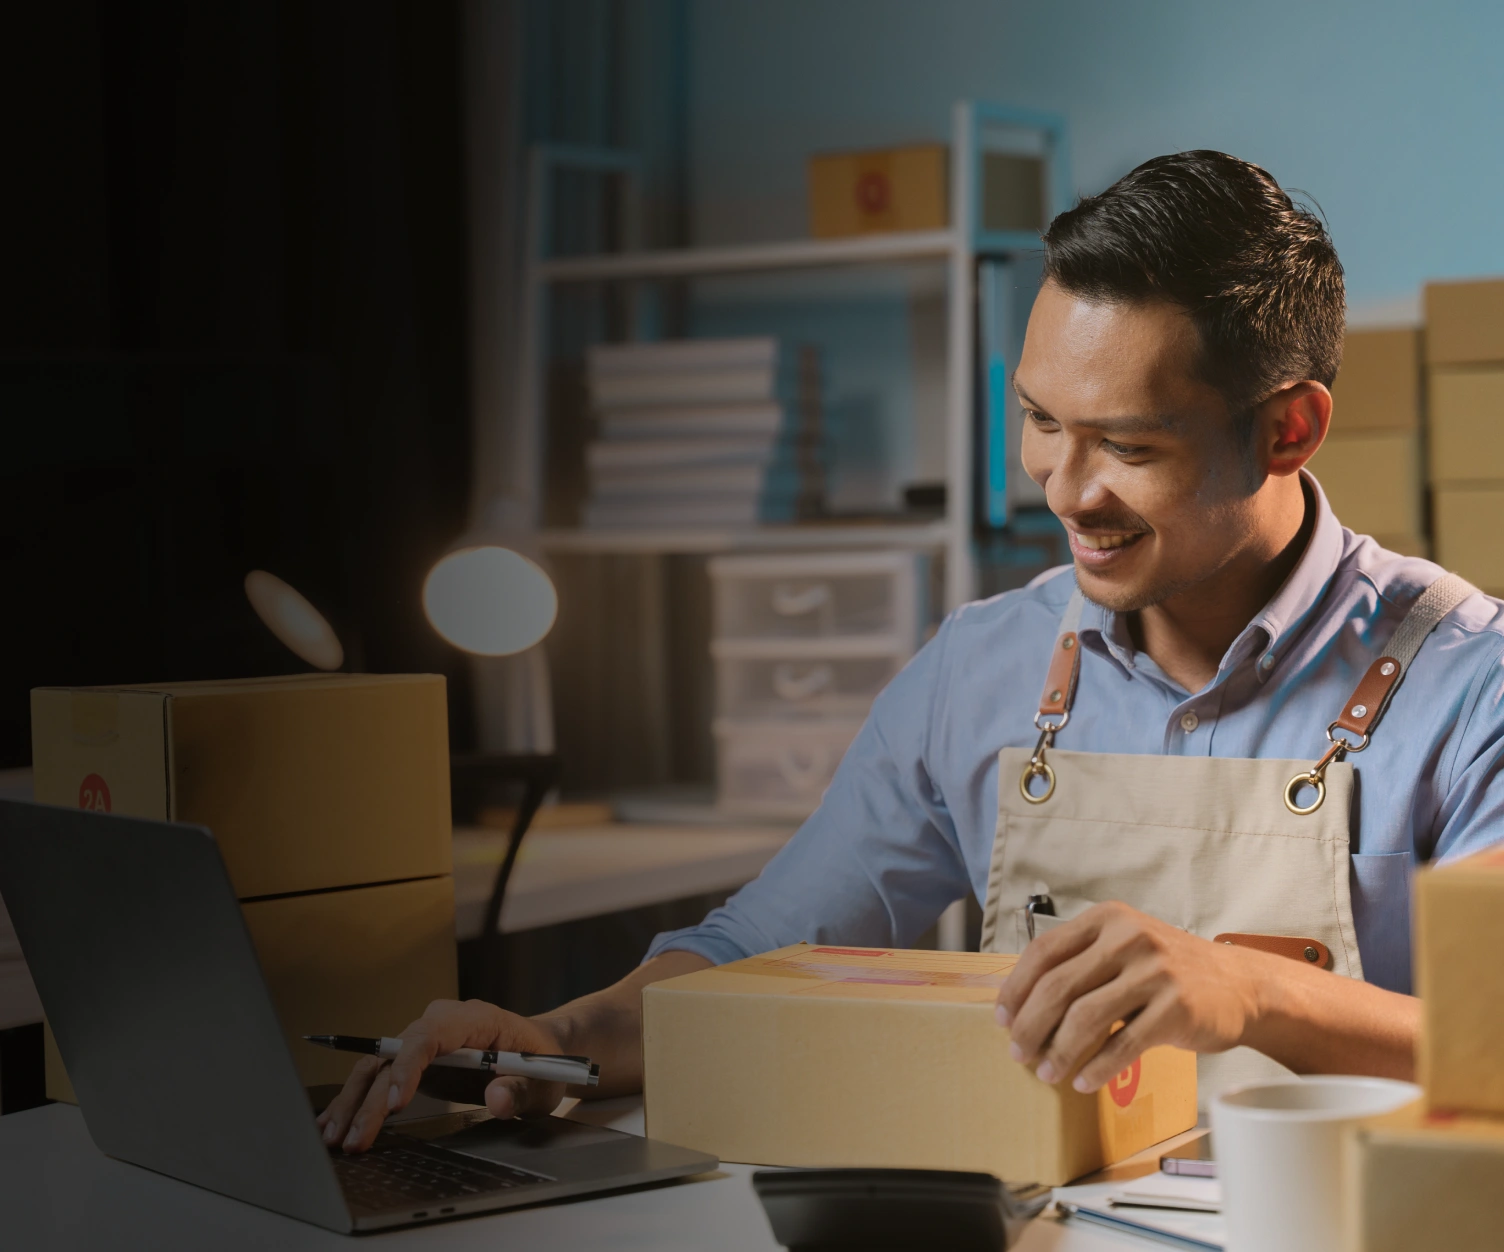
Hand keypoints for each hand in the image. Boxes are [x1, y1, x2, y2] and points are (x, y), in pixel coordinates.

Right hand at [316, 999, 569, 1152]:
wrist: (538, 1047)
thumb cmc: (542, 1061)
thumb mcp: (544, 1079)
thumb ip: (522, 1088)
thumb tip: (498, 1099)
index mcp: (474, 1019)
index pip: (430, 1034)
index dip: (408, 1067)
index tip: (394, 1103)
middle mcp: (442, 1022)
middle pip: (395, 1055)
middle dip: (370, 1098)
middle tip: (355, 1139)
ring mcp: (425, 1039)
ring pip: (378, 1063)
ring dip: (354, 1100)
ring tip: (333, 1137)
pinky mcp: (415, 1058)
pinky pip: (379, 1072)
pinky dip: (357, 1097)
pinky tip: (333, 1122)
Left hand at [993, 901, 1262, 1092]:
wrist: (1240, 984)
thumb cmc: (1168, 970)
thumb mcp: (1124, 946)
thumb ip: (1080, 962)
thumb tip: (1021, 1004)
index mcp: (1107, 919)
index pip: (1044, 951)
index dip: (1016, 988)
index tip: (1001, 1018)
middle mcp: (1128, 938)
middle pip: (1058, 987)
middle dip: (1030, 1025)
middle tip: (1017, 1052)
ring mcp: (1155, 972)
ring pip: (1086, 1017)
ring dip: (1059, 1051)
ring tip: (1046, 1073)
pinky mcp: (1177, 1008)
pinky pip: (1124, 1044)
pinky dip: (1098, 1067)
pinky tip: (1083, 1081)